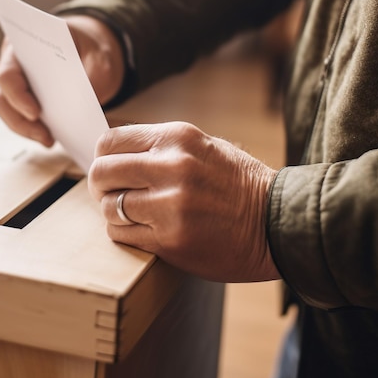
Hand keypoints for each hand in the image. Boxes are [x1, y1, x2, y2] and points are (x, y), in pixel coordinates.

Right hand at [0, 15, 124, 146]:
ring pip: (9, 112)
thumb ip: (94, 75)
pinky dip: (34, 130)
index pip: (8, 74)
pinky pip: (21, 118)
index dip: (17, 96)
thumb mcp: (101, 57)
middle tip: (46, 137)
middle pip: (3, 99)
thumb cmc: (91, 47)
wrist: (92, 50)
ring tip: (49, 141)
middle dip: (22, 122)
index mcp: (24, 46)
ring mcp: (17, 83)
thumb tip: (84, 105)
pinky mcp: (25, 99)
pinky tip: (52, 137)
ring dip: (27, 130)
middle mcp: (13, 64)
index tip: (36, 113)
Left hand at [88, 122, 279, 281]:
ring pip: (109, 207)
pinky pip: (122, 234)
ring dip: (114, 212)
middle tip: (111, 194)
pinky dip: (125, 233)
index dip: (102, 157)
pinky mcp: (171, 239)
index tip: (108, 168)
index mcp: (178, 138)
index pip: (111, 140)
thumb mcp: (202, 147)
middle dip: (100, 185)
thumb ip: (160, 146)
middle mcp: (172, 167)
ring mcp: (170, 204)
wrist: (277, 221)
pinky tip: (144, 231)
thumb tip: (115, 152)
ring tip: (133, 215)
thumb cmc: (239, 183)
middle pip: (101, 172)